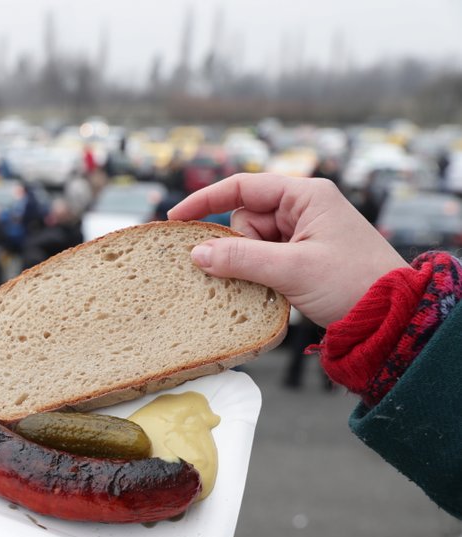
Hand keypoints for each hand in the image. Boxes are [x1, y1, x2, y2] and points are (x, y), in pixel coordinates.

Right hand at [168, 173, 407, 326]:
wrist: (392, 317)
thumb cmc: (353, 283)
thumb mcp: (292, 270)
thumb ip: (241, 259)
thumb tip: (197, 254)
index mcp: (306, 196)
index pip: (242, 187)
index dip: (205, 201)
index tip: (176, 218)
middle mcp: (303, 209)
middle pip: (244, 219)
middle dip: (240, 246)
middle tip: (260, 271)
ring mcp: (303, 234)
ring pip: (251, 244)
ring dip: (251, 265)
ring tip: (277, 284)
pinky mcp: (302, 258)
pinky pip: (264, 260)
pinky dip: (260, 274)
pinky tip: (273, 289)